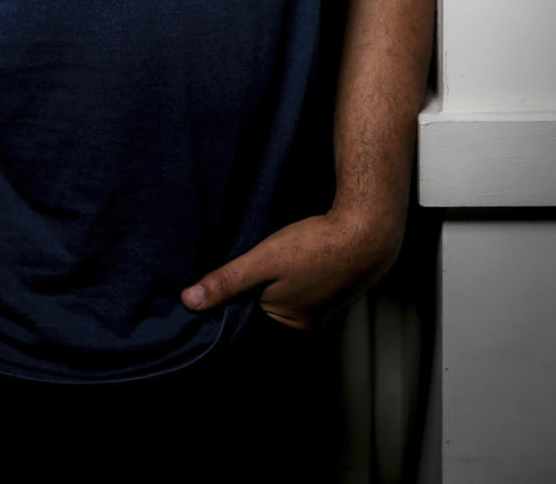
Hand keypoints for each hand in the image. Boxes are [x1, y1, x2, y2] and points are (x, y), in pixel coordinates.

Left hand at [180, 207, 402, 330]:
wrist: (367, 228)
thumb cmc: (316, 246)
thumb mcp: (264, 260)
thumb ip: (227, 281)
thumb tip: (188, 301)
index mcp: (291, 326)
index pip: (248, 321)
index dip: (231, 303)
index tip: (213, 286)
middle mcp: (307, 323)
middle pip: (265, 308)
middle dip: (250, 290)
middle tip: (240, 265)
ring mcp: (323, 305)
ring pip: (282, 294)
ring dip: (271, 279)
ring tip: (266, 258)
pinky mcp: (332, 285)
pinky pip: (300, 285)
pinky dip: (289, 273)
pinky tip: (288, 255)